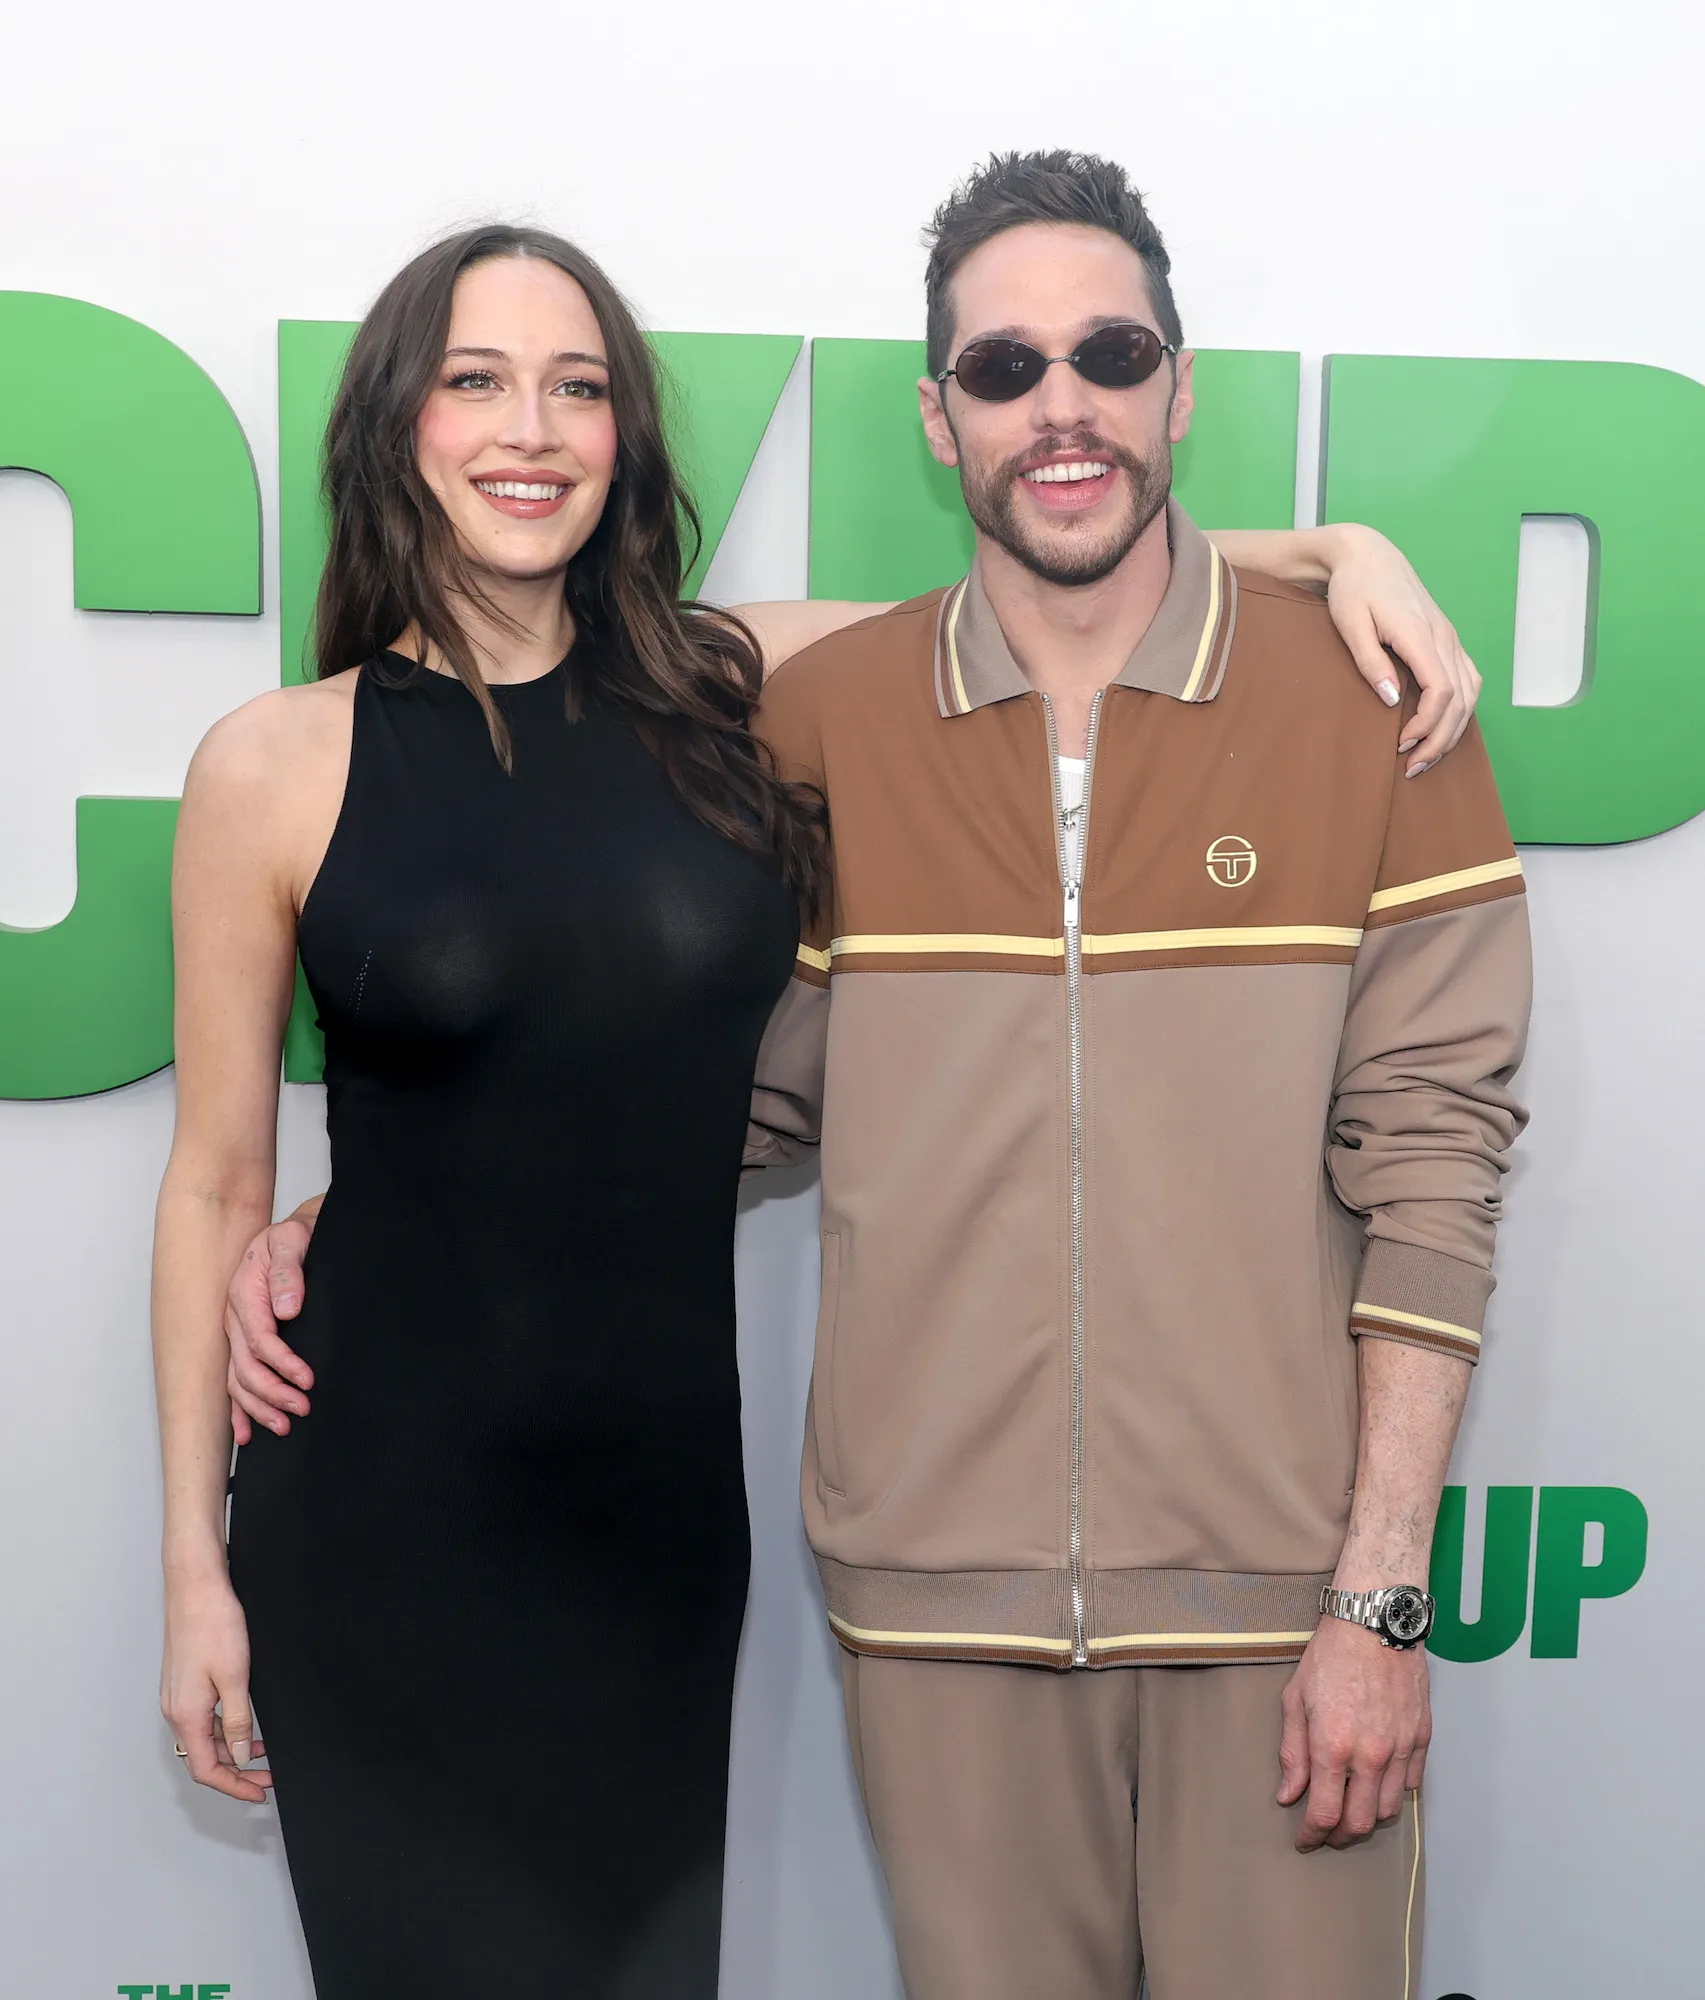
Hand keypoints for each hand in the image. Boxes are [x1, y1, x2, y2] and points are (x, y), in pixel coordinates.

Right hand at [161, 1572, 271, 1803]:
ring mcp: (177, 1696)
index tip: (259, 1791)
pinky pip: (201, 1719)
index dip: (234, 1786)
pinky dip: (222, 1729)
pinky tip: (242, 1722)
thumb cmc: (213, 1624)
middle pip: (203, 1758)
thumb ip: (236, 1720)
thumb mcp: (234, 1677)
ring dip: (229, 1750)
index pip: (207, 1770)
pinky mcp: (183, 1682)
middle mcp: (175, 1710)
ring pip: (202, 1739)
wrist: (195, 1587)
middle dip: (235, 1771)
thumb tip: (239, 1755)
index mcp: (186, 1715)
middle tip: (266, 1775)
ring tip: (260, 1751)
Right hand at [226, 1210, 316, 1444]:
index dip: (283, 1364)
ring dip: (258, 1408)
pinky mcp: (242, 1342)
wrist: (288, 1236)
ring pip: (237, 1381)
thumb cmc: (292, 1238)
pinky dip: (238, 1410)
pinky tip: (247, 1434)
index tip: (308, 1380)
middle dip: (272, 1393)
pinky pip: (233, 1381)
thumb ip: (289, 1271)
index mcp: (244, 1294)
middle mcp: (234, 1318)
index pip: (260, 1340)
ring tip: (284, 1426)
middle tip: (302, 1409)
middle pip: (245, 1367)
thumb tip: (286, 1310)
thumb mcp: (292, 1240)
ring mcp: (236, 1333)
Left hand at [1277, 1616, 1430, 1850]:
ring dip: (1368, 1819)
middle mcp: (1371, 1756)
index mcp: (1333, 1747)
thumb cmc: (1330, 1656)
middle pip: (1360, 1823)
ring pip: (1389, 1809)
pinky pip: (1411, 1784)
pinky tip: (1378, 1785)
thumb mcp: (1296, 1699)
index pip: (1324, 1814)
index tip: (1304, 1841)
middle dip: (1340, 1837)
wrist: (1375, 1622)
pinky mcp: (1422, 1738)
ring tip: (1352, 1810)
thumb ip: (1292, 1752)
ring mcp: (1401, 1749)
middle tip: (1327, 1833)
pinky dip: (1393, 1793)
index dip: (1311, 1836)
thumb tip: (1288, 1794)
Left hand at [1323, 525, 1481, 776]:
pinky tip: (1441, 728)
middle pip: (1461, 699)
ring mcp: (1450, 638)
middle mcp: (1444, 637)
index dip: (1427, 724)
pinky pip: (1468, 680)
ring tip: (1426, 756)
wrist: (1367, 556)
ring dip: (1453, 729)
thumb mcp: (1350, 623)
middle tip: (1411, 767)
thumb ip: (1370, 661)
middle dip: (1440, 739)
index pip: (1442, 690)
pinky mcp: (1447, 639)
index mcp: (1422, 634)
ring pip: (1470, 692)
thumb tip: (1390, 700)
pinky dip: (1460, 710)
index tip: (1401, 745)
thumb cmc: (1353, 589)